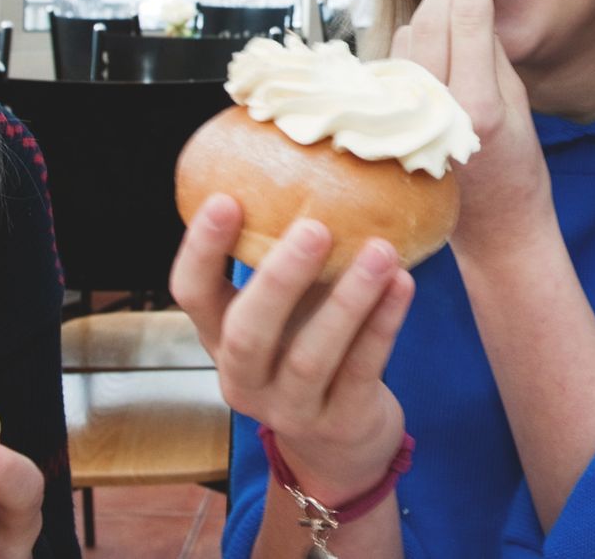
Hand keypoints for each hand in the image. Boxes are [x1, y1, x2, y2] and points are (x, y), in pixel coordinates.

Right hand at [169, 195, 412, 502]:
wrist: (343, 441)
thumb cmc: (309, 344)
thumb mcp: (287, 305)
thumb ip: (285, 251)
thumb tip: (311, 152)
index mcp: (219, 337)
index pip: (190, 294)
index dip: (201, 249)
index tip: (223, 198)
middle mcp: (243, 378)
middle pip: (248, 333)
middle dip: (279, 278)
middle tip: (314, 227)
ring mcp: (290, 409)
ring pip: (312, 357)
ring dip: (349, 300)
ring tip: (380, 251)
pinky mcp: (340, 424)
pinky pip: (363, 370)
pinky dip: (384, 324)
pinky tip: (404, 283)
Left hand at [393, 0, 551, 256]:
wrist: (492, 226)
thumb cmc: (516, 167)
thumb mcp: (519, 102)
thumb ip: (491, 49)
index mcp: (478, 106)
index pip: (467, 17)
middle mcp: (435, 110)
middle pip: (431, 18)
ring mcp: (406, 115)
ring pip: (409, 32)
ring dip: (431, 9)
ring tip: (457, 4)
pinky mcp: (388, 118)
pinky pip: (398, 58)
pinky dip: (416, 39)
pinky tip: (436, 42)